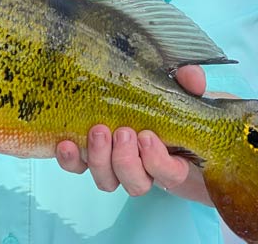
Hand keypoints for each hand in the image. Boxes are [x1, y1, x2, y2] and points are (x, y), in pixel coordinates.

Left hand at [54, 65, 212, 202]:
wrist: (146, 106)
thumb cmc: (169, 105)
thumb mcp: (183, 91)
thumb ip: (190, 84)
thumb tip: (191, 75)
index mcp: (172, 159)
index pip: (169, 174)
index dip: (157, 161)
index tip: (147, 137)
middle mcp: (144, 170)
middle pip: (136, 183)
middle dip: (125, 160)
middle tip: (122, 132)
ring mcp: (116, 167)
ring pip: (108, 181)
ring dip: (100, 159)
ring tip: (98, 131)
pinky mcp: (92, 159)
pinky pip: (79, 169)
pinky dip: (71, 161)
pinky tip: (67, 144)